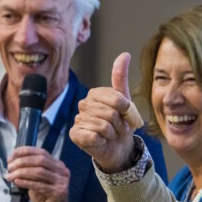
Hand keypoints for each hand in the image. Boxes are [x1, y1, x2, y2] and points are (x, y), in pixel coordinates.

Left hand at [6, 146, 84, 201]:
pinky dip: (26, 182)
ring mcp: (62, 182)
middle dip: (22, 161)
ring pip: (39, 171)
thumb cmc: (46, 200)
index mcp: (58, 166)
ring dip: (21, 172)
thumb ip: (30, 172)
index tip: (12, 154)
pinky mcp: (59, 192)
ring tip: (10, 176)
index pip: (42, 152)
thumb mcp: (38, 182)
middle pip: (40, 160)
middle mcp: (63, 172)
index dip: (26, 151)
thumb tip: (13, 163)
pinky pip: (39, 185)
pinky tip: (16, 182)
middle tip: (9, 166)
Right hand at [70, 52, 137, 172]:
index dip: (127, 111)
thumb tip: (125, 54)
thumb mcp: (126, 102)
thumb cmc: (121, 123)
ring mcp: (78, 119)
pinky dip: (102, 141)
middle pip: (111, 113)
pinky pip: (94, 136)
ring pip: (104, 126)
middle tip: (117, 128)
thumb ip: (122, 79)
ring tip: (110, 134)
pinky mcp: (75, 134)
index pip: (117, 99)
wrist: (118, 147)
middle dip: (120, 124)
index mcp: (96, 93)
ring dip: (112, 133)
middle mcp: (84, 104)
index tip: (126, 116)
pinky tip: (100, 140)